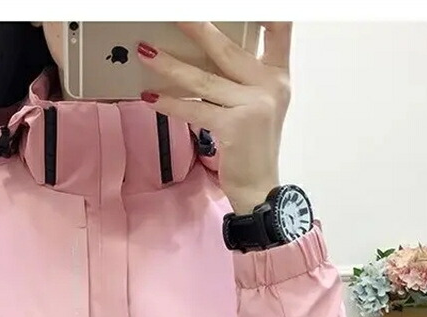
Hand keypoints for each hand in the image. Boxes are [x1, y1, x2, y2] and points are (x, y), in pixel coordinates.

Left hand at [137, 22, 292, 214]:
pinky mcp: (235, 126)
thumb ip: (240, 78)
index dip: (265, 11)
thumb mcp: (256, 105)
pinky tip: (151, 96)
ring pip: (203, 79)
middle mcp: (271, 86)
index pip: (279, 30)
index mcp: (278, 76)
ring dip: (170, 65)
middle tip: (173, 15)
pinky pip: (194, 109)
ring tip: (146, 52)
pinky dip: (170, 104)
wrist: (259, 188)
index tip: (238, 4)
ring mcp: (254, 106)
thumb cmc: (252, 147)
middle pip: (227, 48)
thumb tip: (201, 53)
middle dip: (196, 28)